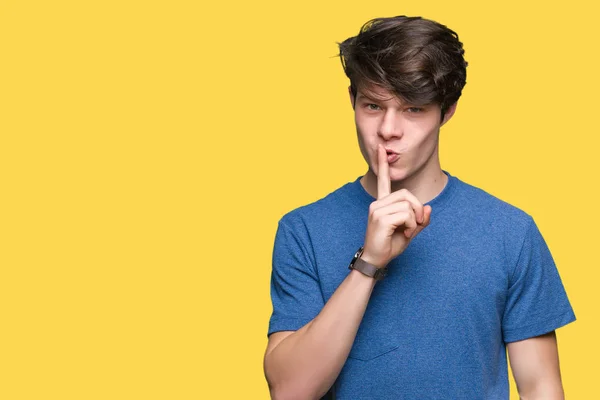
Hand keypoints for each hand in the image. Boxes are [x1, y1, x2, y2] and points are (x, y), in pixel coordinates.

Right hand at [361, 144, 431, 267]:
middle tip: (416, 224)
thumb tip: (428, 207)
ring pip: (408, 205)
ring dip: (414, 219)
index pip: (382, 180)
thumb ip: (419, 219)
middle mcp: (377, 204)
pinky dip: (411, 225)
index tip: (380, 148)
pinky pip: (406, 215)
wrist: (375, 260)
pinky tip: (403, 233)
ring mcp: (377, 210)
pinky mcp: (380, 219)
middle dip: (417, 209)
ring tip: (407, 230)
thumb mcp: (409, 231)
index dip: (382, 164)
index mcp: (382, 204)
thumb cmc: (389, 246)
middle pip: (407, 194)